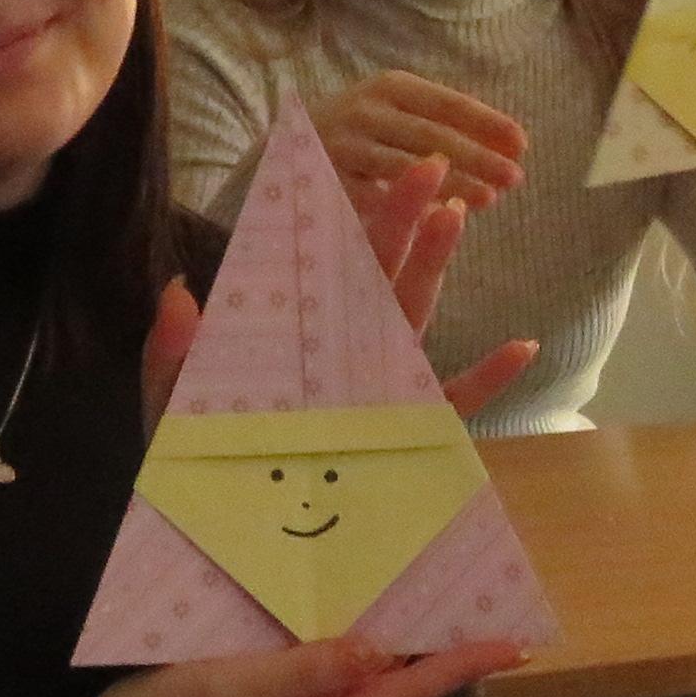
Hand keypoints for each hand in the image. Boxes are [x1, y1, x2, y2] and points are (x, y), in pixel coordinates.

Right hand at [67, 635, 523, 696]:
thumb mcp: (220, 689)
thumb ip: (300, 670)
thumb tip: (377, 650)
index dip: (457, 668)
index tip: (512, 644)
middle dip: (447, 664)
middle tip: (495, 624)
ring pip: (370, 695)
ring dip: (411, 661)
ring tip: (452, 623)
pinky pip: (337, 693)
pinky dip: (366, 663)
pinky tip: (371, 637)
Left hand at [141, 155, 537, 427]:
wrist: (228, 533)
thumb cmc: (206, 463)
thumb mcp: (176, 406)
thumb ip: (174, 355)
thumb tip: (176, 293)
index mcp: (297, 335)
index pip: (320, 266)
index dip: (338, 217)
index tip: (354, 167)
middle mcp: (346, 351)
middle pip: (379, 272)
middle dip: (402, 217)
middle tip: (427, 163)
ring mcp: (385, 390)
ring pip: (415, 315)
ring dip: (435, 265)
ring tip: (455, 213)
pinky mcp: (412, 437)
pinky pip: (457, 404)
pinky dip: (491, 378)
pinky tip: (521, 346)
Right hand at [314, 71, 528, 206]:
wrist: (288, 149)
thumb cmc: (364, 135)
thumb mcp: (399, 116)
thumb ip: (447, 126)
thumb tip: (512, 145)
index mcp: (392, 87)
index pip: (447, 103)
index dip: (486, 122)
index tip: (522, 144)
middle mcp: (365, 109)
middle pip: (430, 134)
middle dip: (476, 156)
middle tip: (515, 177)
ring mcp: (342, 143)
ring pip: (403, 167)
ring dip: (450, 183)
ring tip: (488, 199)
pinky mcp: (323, 177)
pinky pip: (371, 196)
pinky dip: (405, 209)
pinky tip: (437, 224)